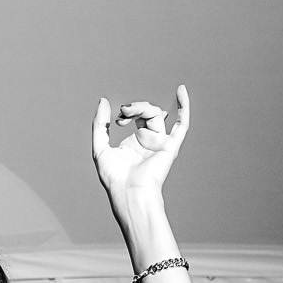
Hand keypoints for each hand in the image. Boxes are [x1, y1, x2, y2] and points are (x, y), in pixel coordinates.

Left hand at [92, 86, 190, 204]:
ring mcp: (161, 143)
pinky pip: (182, 124)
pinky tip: (181, 90)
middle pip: (147, 112)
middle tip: (123, 112)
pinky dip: (183, 107)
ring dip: (143, 107)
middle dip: (135, 107)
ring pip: (157, 114)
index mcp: (136, 142)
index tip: (117, 119)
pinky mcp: (170, 147)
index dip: (127, 111)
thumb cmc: (114, 178)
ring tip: (128, 110)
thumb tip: (103, 101)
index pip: (135, 116)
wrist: (128, 192)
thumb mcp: (100, 147)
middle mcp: (150, 142)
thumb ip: (99, 124)